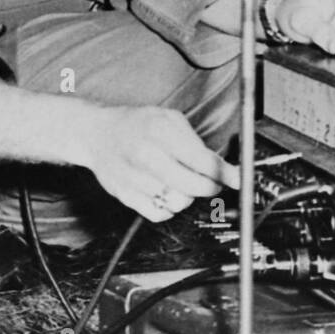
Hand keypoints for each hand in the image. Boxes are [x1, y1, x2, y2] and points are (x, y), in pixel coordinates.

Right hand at [71, 104, 238, 221]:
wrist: (96, 133)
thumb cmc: (138, 125)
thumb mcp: (169, 120)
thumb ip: (196, 144)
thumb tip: (224, 169)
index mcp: (161, 130)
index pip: (203, 161)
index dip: (225, 174)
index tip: (238, 179)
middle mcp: (147, 154)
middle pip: (194, 186)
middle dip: (211, 187)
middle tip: (214, 183)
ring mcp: (134, 177)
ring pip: (179, 202)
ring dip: (187, 196)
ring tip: (180, 182)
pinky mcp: (125, 195)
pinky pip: (159, 214)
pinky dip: (168, 207)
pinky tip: (165, 191)